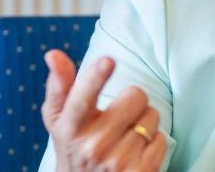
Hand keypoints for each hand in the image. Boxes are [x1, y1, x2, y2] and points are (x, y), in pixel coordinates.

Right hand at [42, 50, 167, 171]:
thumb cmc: (74, 146)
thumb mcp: (60, 120)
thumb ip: (59, 86)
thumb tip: (53, 54)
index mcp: (70, 128)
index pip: (82, 99)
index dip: (95, 77)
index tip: (107, 60)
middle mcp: (93, 146)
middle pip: (135, 95)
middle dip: (131, 102)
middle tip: (118, 117)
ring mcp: (118, 161)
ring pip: (152, 116)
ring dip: (142, 123)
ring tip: (125, 136)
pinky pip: (161, 138)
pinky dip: (152, 143)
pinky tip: (135, 152)